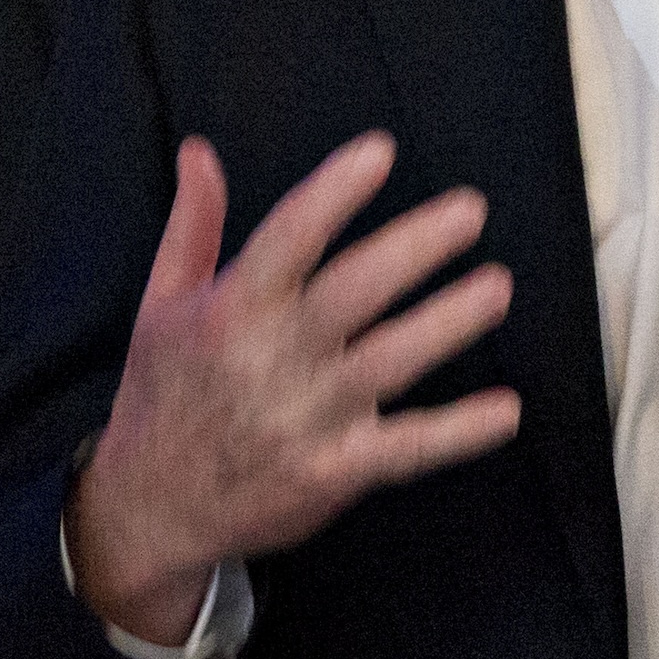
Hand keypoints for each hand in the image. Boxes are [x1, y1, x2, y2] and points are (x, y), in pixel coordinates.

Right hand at [68, 131, 520, 645]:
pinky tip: (506, 410)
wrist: (152, 509)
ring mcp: (307, 419)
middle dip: (414, 249)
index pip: (287, 238)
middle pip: (353, 292)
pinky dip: (460, 433)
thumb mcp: (161, 305)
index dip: (333, 193)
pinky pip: (408, 450)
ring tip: (497, 288)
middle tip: (471, 211)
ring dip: (447, 324)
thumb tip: (200, 150)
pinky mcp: (334, 472)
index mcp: (230, 310)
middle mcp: (270, 359)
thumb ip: (193, 226)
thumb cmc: (163, 393)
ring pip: (390, 363)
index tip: (381, 150)